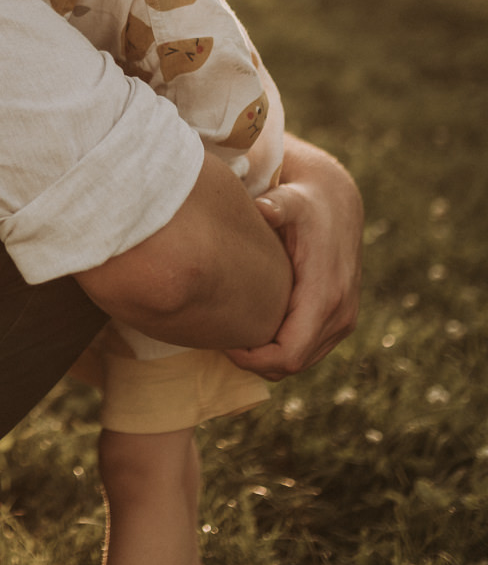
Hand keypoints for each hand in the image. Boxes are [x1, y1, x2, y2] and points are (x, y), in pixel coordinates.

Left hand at [225, 136, 362, 379]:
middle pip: (292, 365)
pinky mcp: (340, 318)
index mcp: (325, 295)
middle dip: (255, 360)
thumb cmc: (305, 202)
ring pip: (301, 362)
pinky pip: (308, 350)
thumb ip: (277, 206)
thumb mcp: (290, 199)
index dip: (254, 359)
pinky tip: (254, 324)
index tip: (224, 342)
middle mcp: (340, 313)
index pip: (289, 355)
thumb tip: (263, 208)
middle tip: (220, 337)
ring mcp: (343, 319)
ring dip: (267, 357)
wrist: (336, 201)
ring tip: (233, 331)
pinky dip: (281, 348)